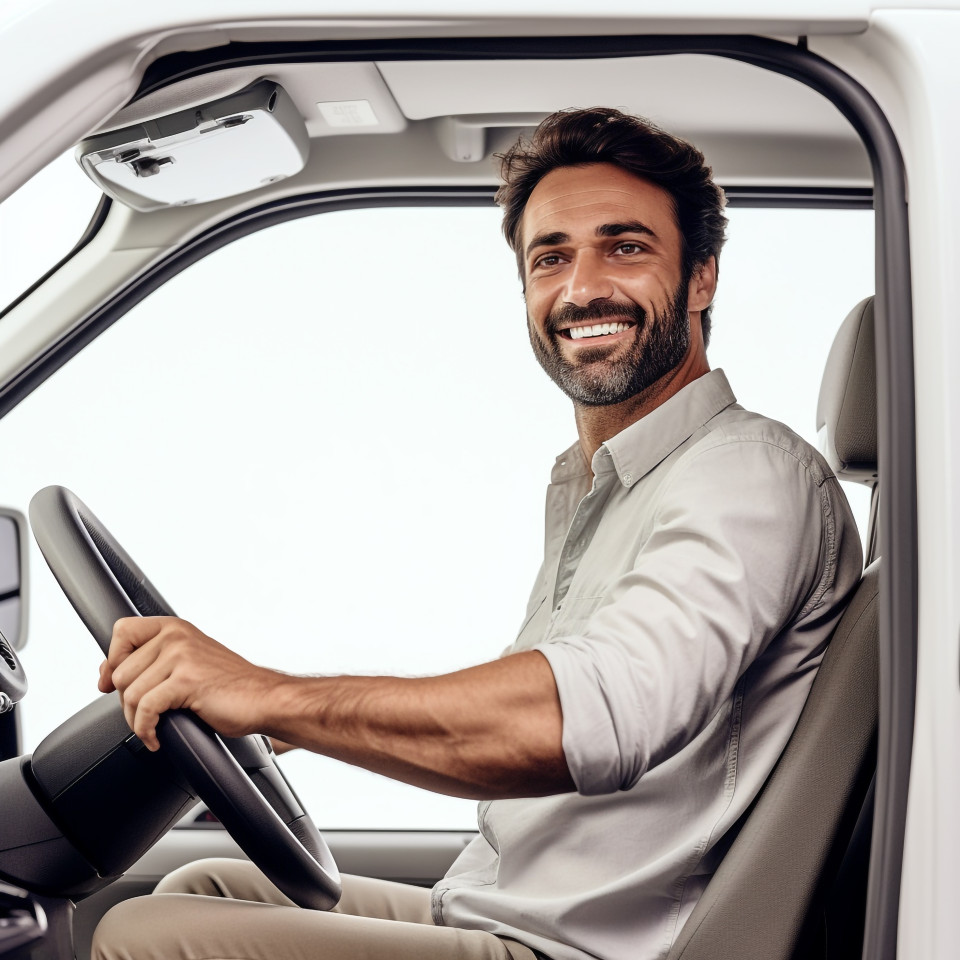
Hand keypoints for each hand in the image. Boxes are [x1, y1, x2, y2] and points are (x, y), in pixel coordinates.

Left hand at [98, 616, 278, 750]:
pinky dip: (146, 731)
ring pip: (129, 694)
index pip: (121, 630)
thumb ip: (150, 661)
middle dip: (127, 701)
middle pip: (120, 671)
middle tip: (149, 714)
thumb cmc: (230, 685)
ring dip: (137, 721)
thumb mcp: (187, 663)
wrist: (264, 698)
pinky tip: (158, 738)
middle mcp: (177, 636)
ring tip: (155, 727)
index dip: (111, 660)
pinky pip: (145, 710)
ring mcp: (182, 656)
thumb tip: (106, 672)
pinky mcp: (187, 681)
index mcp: (175, 628)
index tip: (110, 683)